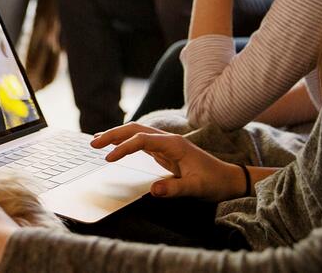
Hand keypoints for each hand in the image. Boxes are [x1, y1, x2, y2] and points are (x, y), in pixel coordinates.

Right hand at [91, 122, 245, 201]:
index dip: (123, 148)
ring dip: (117, 135)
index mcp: (174, 144)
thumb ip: (174, 189)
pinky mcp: (164, 150)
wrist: (228, 179)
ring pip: (136, 132)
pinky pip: (140, 141)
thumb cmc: (213, 182)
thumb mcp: (195, 188)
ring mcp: (166, 143)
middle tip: (93, 143)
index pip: (142, 140)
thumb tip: (152, 191)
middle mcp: (168, 139)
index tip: (109, 159)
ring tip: (97, 141)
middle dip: (113, 134)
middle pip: (135, 129)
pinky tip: (115, 146)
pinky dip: (125, 141)